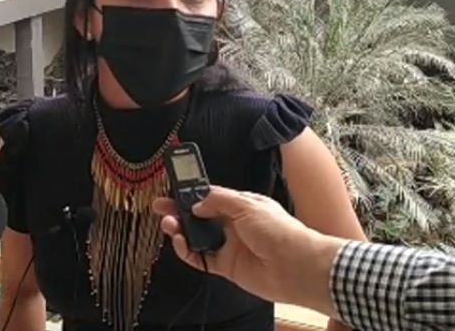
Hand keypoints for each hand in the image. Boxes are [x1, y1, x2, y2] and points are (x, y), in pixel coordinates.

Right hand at [152, 186, 343, 316]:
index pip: (209, 196)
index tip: (173, 189)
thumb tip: (196, 203)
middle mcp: (233, 224)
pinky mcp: (226, 266)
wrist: (295, 266)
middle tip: (160, 207)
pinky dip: (187, 252)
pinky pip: (201, 259)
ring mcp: (229, 246)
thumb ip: (218, 200)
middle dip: (178, 210)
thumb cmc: (279, 231)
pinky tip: (180, 243)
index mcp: (240, 205)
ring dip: (181, 230)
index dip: (190, 193)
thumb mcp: (246, 205)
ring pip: (197, 237)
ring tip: (168, 225)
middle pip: (199, 216)